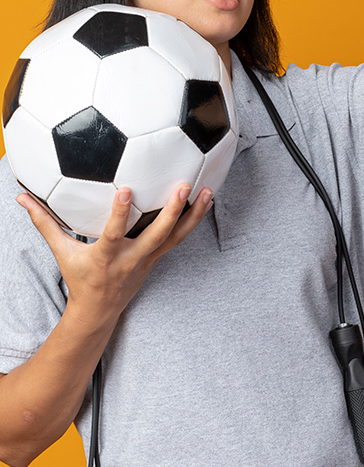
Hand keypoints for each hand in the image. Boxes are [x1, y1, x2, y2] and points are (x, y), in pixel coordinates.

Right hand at [15, 184, 212, 320]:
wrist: (100, 310)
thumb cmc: (80, 278)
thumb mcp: (62, 251)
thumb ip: (45, 223)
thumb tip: (22, 198)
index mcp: (107, 256)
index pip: (113, 233)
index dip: (120, 213)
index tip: (127, 189)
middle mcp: (132, 257)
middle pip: (157, 235)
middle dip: (171, 211)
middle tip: (183, 186)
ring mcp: (149, 259)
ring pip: (176, 237)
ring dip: (193, 215)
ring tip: (208, 192)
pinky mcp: (158, 258)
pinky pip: (180, 238)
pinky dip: (193, 221)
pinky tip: (207, 202)